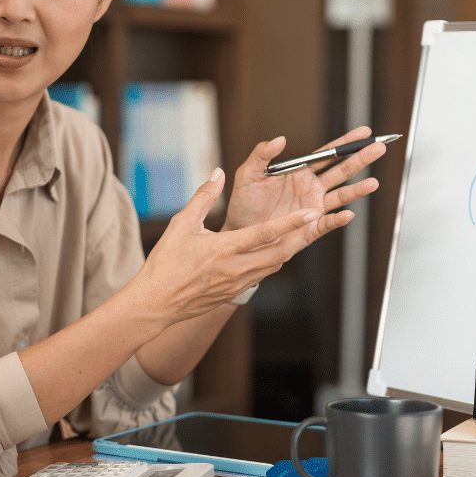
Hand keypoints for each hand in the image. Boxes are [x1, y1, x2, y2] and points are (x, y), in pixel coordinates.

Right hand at [122, 168, 339, 324]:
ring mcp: (237, 283)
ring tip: (305, 234)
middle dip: (302, 237)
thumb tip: (218, 173)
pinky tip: (277, 252)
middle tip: (319, 222)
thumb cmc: (165, 263)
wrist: (156, 303)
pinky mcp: (234, 292)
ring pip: (274, 265)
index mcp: (224, 249)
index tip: (312, 212)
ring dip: (290, 249)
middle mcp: (236, 268)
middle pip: (280, 252)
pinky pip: (262, 275)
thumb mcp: (181, 224)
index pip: (266, 233)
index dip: (292, 222)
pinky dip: (273, 261)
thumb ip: (203, 197)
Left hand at [221, 126, 385, 233]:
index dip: (345, 143)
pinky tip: (347, 214)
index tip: (364, 132)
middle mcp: (311, 188)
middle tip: (378, 147)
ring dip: (357, 190)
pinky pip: (326, 223)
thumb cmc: (243, 203)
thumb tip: (279, 139)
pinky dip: (337, 220)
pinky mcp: (309, 228)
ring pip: (340, 196)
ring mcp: (312, 207)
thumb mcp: (247, 174)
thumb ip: (261, 155)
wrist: (238, 231)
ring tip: (373, 183)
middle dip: (360, 159)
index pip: (327, 154)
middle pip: (340, 171)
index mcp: (299, 172)